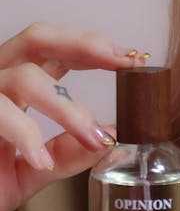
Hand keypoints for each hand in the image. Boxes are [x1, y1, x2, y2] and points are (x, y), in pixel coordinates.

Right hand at [0, 23, 148, 210]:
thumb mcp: (32, 172)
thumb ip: (68, 155)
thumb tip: (112, 139)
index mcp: (15, 88)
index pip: (56, 51)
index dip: (94, 48)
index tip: (132, 59)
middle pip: (37, 38)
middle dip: (84, 44)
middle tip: (120, 61)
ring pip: (25, 76)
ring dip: (67, 106)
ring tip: (90, 135)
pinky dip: (25, 134)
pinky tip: (42, 158)